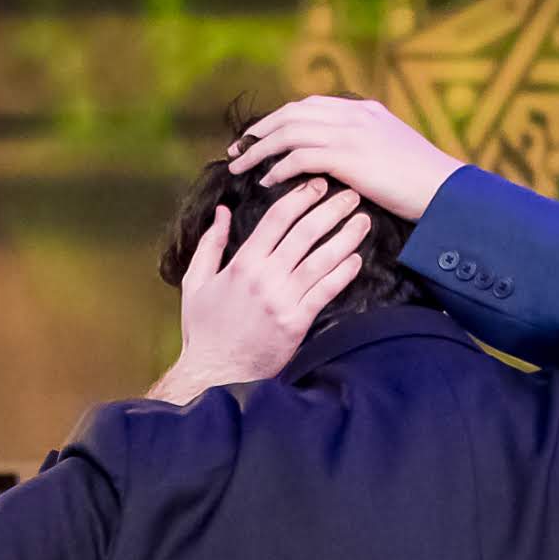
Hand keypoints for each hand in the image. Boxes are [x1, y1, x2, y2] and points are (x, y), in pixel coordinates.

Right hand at [156, 181, 365, 403]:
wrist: (214, 374)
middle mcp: (264, 278)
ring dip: (345, 236)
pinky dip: (342, 273)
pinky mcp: (296, 323)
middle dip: (331, 209)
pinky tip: (356, 259)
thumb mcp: (196, 283)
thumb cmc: (204, 330)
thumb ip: (210, 244)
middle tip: (350, 194)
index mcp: (241, 264)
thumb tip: (221, 211)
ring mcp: (282, 300)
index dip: (300, 197)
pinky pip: (325, 291)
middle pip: (305, 232)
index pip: (277, 219)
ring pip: (321, 259)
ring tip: (362, 220)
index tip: (317, 185)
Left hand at [235, 92, 463, 220]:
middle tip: (236, 150)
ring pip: (289, 133)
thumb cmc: (419, 180)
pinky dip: (279, 169)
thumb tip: (332, 158)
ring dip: (260, 150)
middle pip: (291, 114)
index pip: (307, 106)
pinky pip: (300, 158)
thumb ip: (361, 145)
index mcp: (362, 110)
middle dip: (259, 131)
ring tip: (241, 166)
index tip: (256, 136)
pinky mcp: (349, 157)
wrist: (444, 190)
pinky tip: (267, 183)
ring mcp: (351, 134)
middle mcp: (354, 115)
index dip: (277, 119)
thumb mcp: (389, 150)